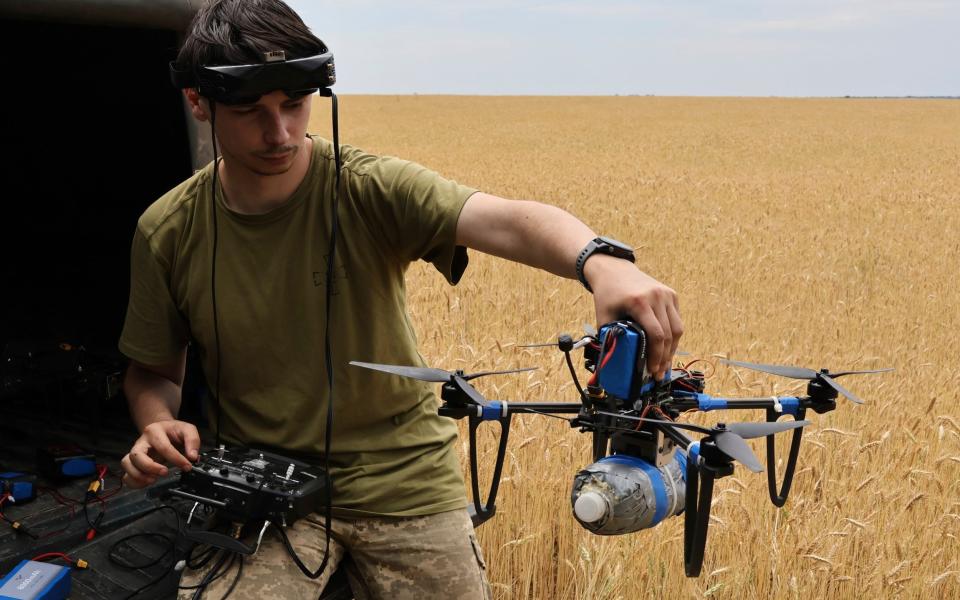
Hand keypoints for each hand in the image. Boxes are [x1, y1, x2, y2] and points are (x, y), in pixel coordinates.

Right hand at [120, 420, 199, 487]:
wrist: (163, 430)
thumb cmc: (173, 431)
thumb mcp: (187, 429)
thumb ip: (192, 441)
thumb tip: (192, 457)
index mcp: (154, 431)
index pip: (163, 447)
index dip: (176, 459)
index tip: (187, 466)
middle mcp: (141, 442)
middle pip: (136, 455)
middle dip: (150, 467)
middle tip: (165, 472)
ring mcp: (135, 452)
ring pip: (126, 464)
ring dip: (138, 475)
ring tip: (153, 480)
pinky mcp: (133, 463)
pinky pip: (126, 475)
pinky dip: (134, 482)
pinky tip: (146, 483)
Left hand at [584, 254, 682, 379]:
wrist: (614, 270)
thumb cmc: (608, 295)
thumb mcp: (604, 317)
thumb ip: (610, 337)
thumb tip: (615, 362)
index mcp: (639, 302)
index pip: (655, 334)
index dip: (656, 356)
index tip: (652, 370)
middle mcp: (657, 296)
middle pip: (668, 334)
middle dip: (665, 357)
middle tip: (659, 373)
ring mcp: (666, 294)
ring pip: (677, 328)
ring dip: (672, 349)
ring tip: (664, 364)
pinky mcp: (671, 294)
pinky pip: (676, 319)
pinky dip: (673, 336)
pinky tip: (666, 348)